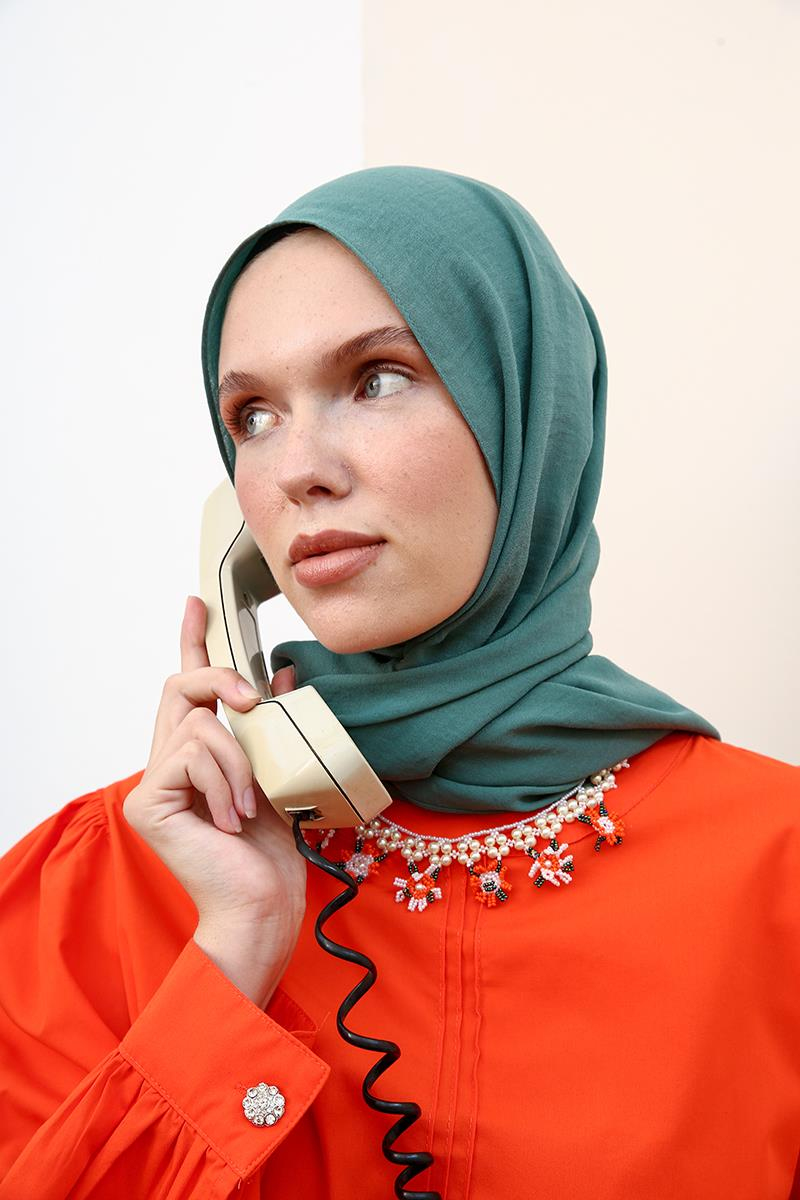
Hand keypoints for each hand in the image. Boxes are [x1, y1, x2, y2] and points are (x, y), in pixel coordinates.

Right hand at [123, 596, 302, 1005]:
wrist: (262, 907)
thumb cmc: (270, 853)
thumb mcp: (280, 774)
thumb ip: (272, 726)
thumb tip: (285, 674)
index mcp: (198, 757)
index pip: (188, 689)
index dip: (193, 641)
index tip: (198, 603)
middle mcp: (168, 764)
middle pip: (182, 687)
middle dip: (219, 679)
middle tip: (251, 699)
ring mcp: (154, 783)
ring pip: (198, 724)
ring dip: (239, 759)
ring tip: (249, 804)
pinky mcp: (150, 800)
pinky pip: (194, 754)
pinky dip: (226, 780)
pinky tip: (232, 818)